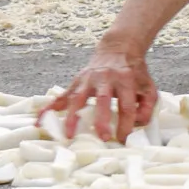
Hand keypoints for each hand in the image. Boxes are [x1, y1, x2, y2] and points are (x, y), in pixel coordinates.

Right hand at [38, 44, 157, 141]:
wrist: (118, 49)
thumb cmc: (134, 73)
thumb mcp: (148, 88)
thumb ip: (147, 108)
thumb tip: (135, 125)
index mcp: (126, 80)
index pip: (127, 105)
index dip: (125, 123)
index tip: (122, 139)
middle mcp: (106, 78)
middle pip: (103, 100)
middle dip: (101, 119)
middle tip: (102, 137)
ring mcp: (88, 80)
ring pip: (78, 97)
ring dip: (72, 116)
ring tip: (68, 134)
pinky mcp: (77, 82)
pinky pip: (62, 96)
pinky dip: (51, 108)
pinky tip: (40, 119)